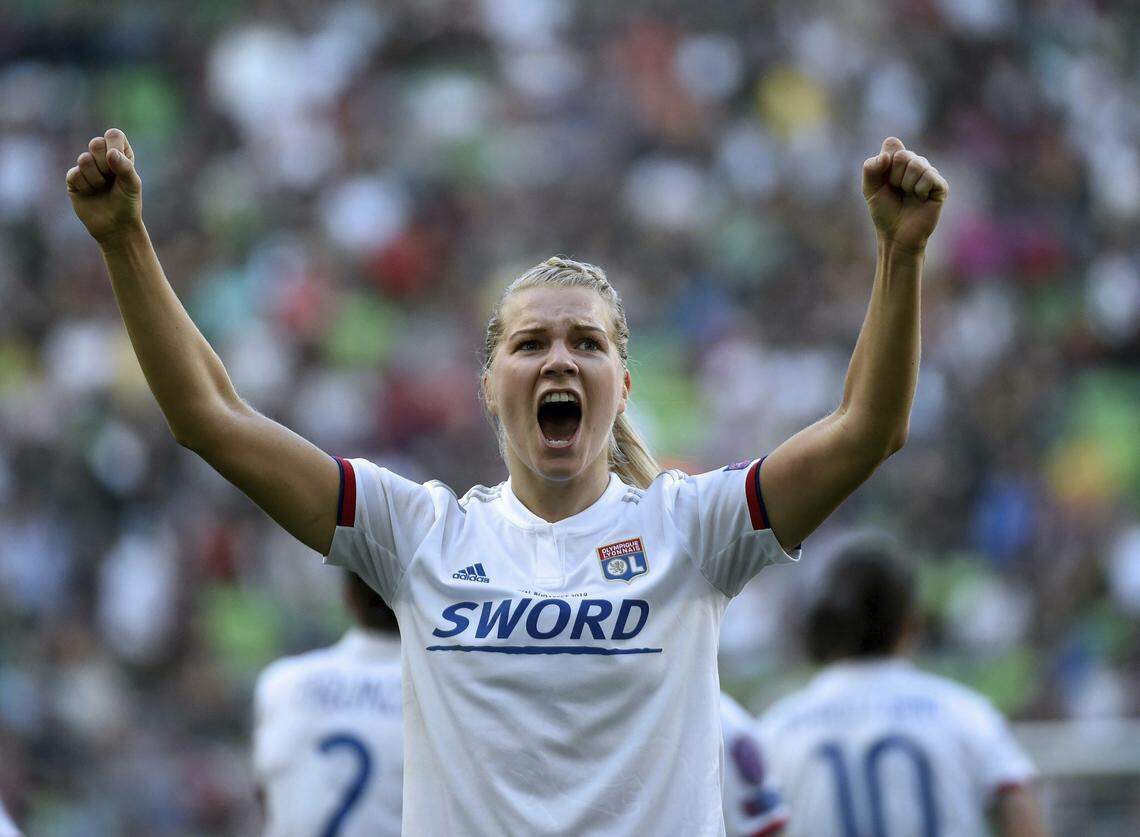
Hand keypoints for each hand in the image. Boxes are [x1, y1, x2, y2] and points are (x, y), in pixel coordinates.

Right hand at [66, 128, 142, 243]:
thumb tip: (110, 153)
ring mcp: (86, 167)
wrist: (115, 226)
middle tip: (111, 178)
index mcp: (120, 154)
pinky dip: (86, 186)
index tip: (119, 163)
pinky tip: (91, 193)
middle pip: (95, 143)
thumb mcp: (132, 185)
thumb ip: (125, 167)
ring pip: (84, 159)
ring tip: (102, 188)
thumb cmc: (128, 203)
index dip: (114, 146)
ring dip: (96, 178)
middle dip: (105, 164)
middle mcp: (102, 157)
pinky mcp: (74, 179)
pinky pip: (75, 174)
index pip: (113, 134)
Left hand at [862, 137, 947, 253]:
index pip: (892, 144)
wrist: (896, 234)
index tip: (884, 180)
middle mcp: (916, 163)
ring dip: (907, 184)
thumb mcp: (870, 188)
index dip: (884, 163)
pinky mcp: (941, 186)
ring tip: (909, 196)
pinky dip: (919, 190)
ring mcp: (929, 174)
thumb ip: (870, 167)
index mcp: (899, 160)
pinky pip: (929, 176)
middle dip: (895, 176)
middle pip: (904, 155)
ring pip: (917, 164)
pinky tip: (920, 199)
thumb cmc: (884, 211)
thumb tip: (887, 156)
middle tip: (897, 190)